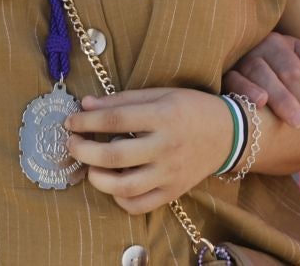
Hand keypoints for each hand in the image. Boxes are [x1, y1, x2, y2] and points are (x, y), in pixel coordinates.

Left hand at [63, 88, 235, 213]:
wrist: (228, 134)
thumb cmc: (191, 109)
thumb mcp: (161, 94)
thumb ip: (123, 100)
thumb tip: (86, 105)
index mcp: (164, 115)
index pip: (116, 119)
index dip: (87, 121)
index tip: (70, 121)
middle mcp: (167, 146)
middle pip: (115, 155)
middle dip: (84, 150)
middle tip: (72, 144)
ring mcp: (170, 173)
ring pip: (124, 186)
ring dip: (97, 178)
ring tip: (90, 167)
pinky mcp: (173, 192)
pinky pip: (139, 205)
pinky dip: (119, 198)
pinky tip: (113, 184)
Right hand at [223, 32, 299, 128]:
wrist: (245, 69)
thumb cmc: (279, 68)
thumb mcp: (299, 60)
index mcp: (278, 43)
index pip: (294, 70)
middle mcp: (258, 47)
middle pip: (278, 72)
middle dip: (291, 99)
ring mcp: (240, 59)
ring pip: (258, 74)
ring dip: (276, 96)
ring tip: (287, 116)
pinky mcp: (223, 73)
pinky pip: (234, 80)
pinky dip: (246, 90)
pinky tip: (259, 103)